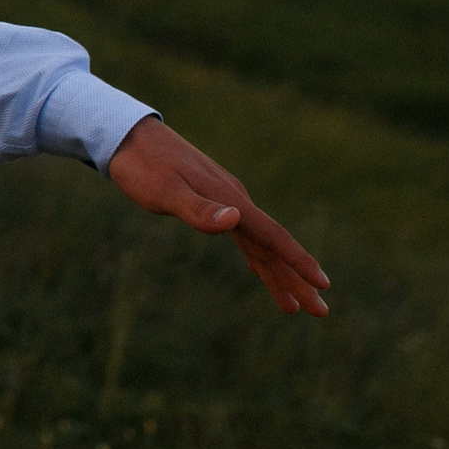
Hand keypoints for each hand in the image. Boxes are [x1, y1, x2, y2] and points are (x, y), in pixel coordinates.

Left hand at [108, 118, 329, 315]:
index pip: (272, 236)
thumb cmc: (141, 165)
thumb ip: (197, 209)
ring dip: (279, 274)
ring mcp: (226, 199)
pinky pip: (244, 235)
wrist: (126, 135)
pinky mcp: (213, 199)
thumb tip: (234, 220)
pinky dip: (256, 256)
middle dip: (296, 280)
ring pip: (259, 244)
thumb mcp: (164, 191)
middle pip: (272, 246)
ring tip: (295, 306)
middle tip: (321, 312)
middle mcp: (234, 199)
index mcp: (229, 199)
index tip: (322, 286)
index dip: (297, 262)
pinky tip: (261, 269)